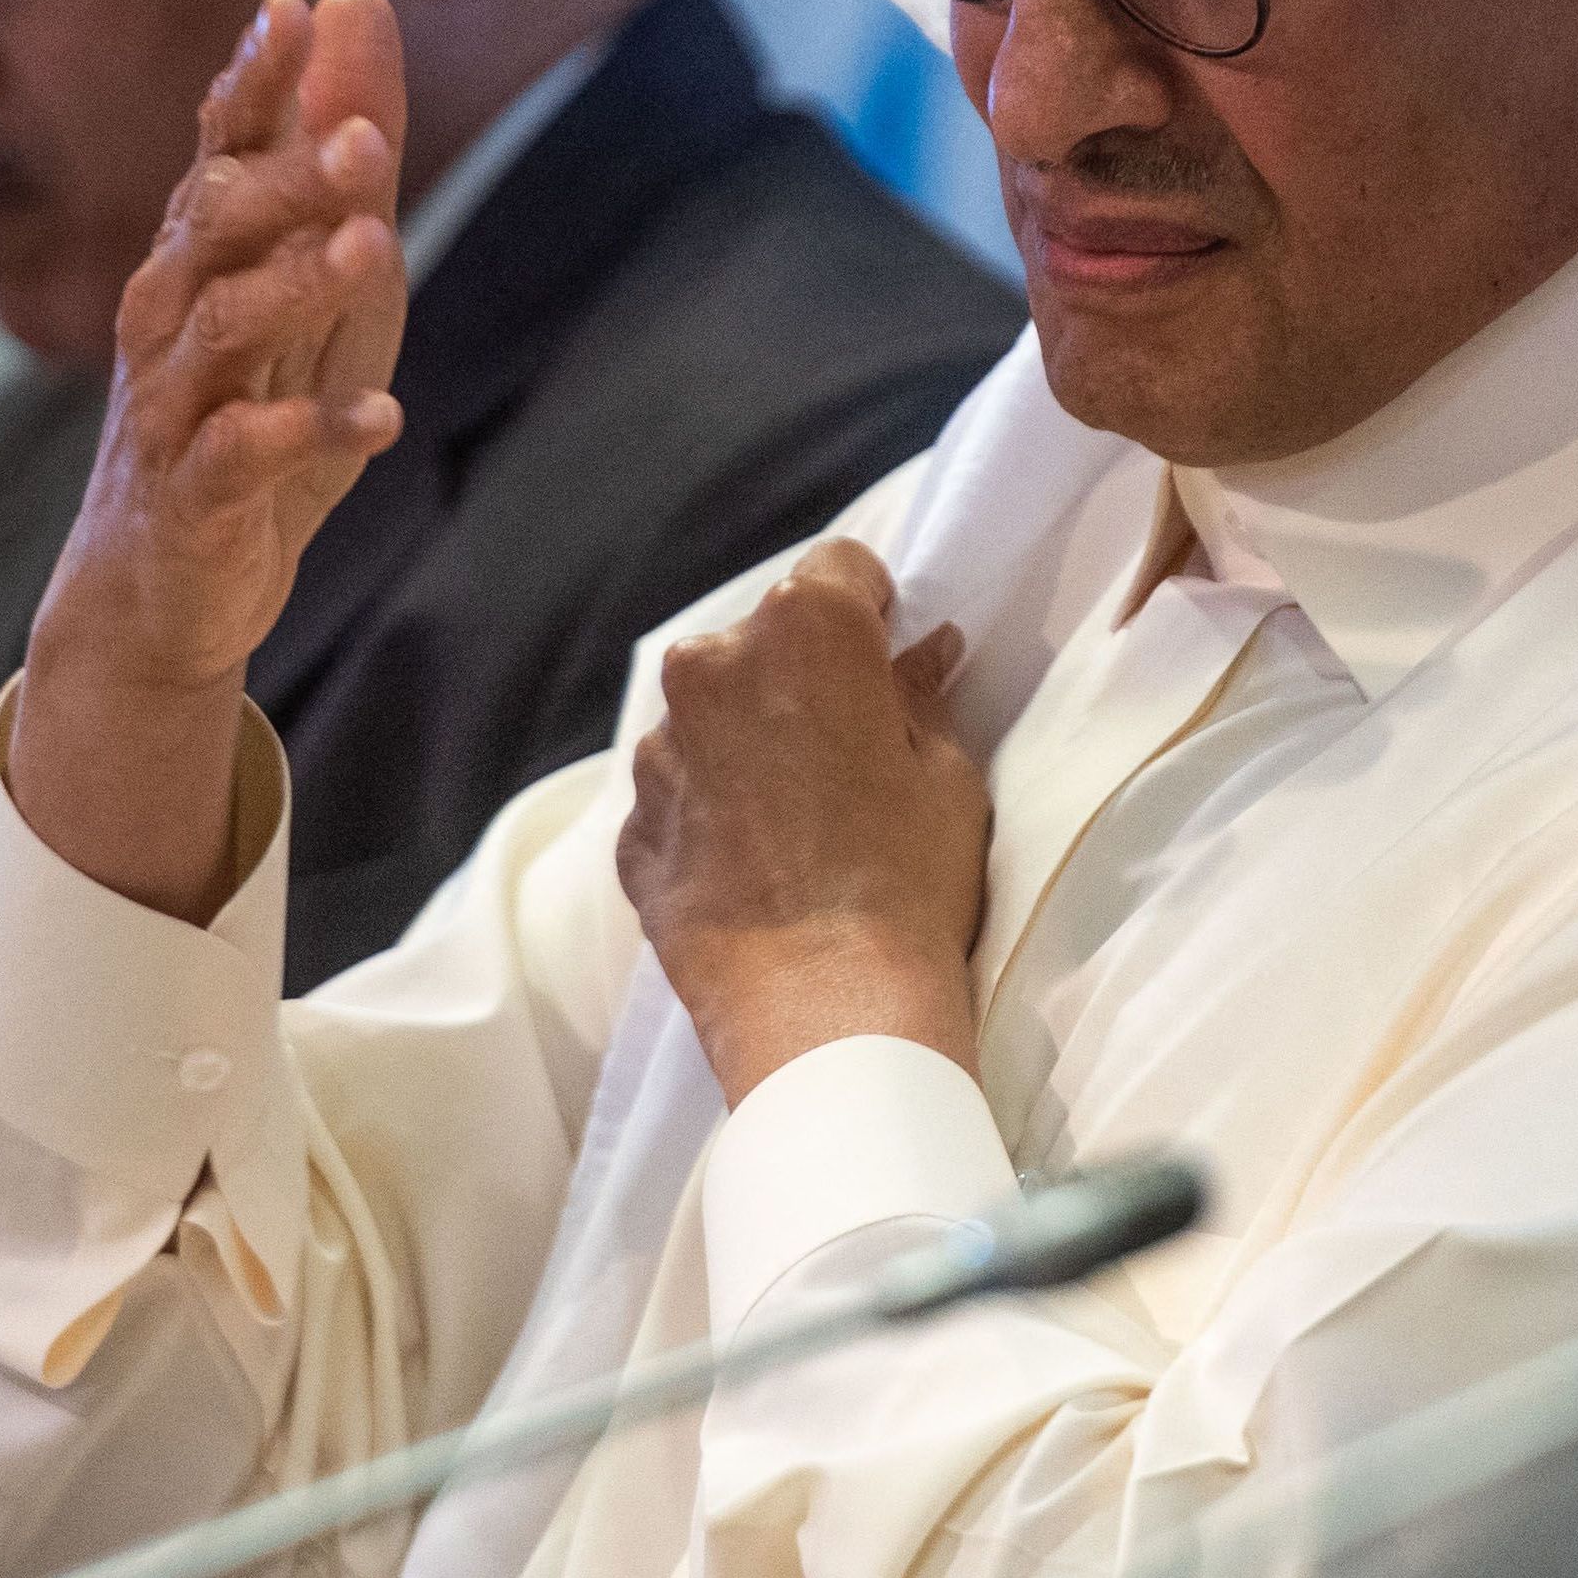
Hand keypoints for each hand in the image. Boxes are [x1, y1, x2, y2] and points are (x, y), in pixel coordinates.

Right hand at [11, 0, 410, 915]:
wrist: (164, 586)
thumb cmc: (252, 407)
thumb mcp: (319, 279)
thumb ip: (339, 155)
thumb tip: (354, 3)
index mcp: (200, 251)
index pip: (217, 146)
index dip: (252, 83)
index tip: (293, 13)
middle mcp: (170, 312)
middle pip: (215, 223)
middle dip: (287, 177)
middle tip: (366, 142)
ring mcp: (173, 403)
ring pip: (220, 325)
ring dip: (297, 284)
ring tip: (370, 250)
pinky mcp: (192, 493)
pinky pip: (240, 454)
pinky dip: (307, 432)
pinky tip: (378, 419)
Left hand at [618, 541, 991, 1105]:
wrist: (823, 1008)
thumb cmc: (907, 879)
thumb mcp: (945, 775)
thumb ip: (920, 697)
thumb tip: (919, 652)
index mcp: (801, 630)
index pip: (840, 569)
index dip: (871, 611)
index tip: (889, 661)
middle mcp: (711, 668)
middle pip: (763, 642)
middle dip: (802, 677)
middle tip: (849, 750)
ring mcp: (660, 751)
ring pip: (712, 717)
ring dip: (748, 743)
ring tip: (799, 821)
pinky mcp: (633, 828)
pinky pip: (679, 793)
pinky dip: (711, 812)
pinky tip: (758, 867)